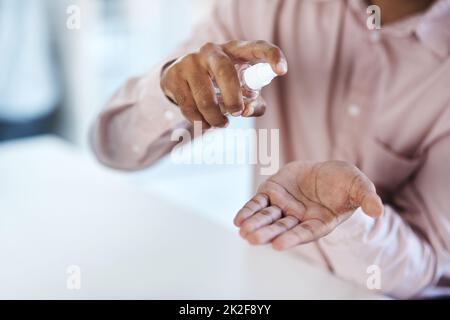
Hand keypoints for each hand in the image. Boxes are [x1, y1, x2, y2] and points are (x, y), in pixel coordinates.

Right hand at [160, 40, 287, 128]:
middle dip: (233, 98)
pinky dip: (199, 122)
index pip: (257, 47)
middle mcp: (211, 51)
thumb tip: (247, 111)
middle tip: (237, 113)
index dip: (271, 56)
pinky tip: (204, 123)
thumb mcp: (240, 89)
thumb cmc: (219, 83)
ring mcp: (189, 62)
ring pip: (205, 98)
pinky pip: (189, 107)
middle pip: (225, 72)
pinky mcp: (173, 77)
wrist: (179, 76)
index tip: (281, 71)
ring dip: (215, 119)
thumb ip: (253, 103)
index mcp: (234, 50)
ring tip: (221, 124)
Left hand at [234, 161, 382, 250]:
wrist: (326, 170)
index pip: (304, 233)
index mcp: (319, 222)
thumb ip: (366, 198)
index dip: (292, 238)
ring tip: (243, 231)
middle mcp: (299, 218)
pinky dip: (249, 211)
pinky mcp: (272, 193)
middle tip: (253, 239)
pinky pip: (258, 204)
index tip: (278, 245)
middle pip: (281, 228)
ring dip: (255, 224)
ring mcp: (283, 206)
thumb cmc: (344, 182)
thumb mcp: (358, 186)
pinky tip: (238, 219)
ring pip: (267, 218)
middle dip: (267, 233)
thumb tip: (378, 211)